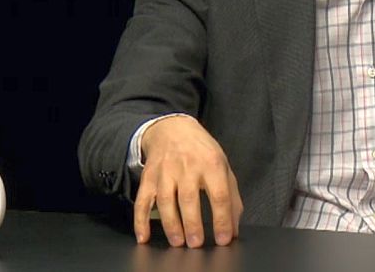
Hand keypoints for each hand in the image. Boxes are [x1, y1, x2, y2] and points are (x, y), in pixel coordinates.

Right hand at [133, 116, 242, 247]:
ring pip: (165, 200)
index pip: (219, 194)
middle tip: (196, 244)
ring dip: (171, 224)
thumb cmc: (202, 152)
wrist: (173, 129)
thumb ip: (231, 197)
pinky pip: (142, 200)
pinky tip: (144, 236)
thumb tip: (234, 227)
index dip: (222, 219)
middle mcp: (187, 167)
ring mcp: (165, 172)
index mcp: (211, 164)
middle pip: (189, 198)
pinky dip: (140, 220)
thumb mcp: (223, 167)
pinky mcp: (148, 178)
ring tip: (178, 242)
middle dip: (193, 224)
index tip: (224, 239)